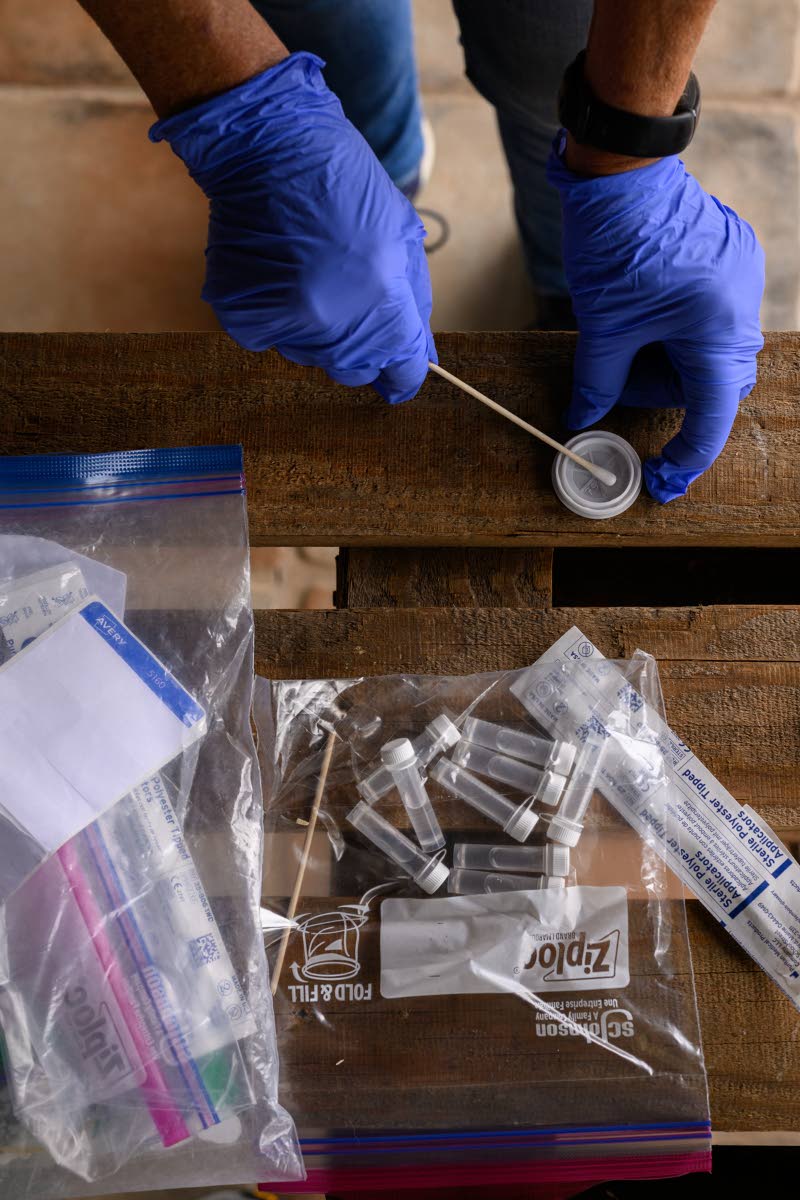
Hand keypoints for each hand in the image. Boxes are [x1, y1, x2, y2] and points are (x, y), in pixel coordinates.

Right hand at [151, 52, 435, 403]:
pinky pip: (268, 339)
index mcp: (382, 299)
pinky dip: (273, 316)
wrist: (268, 144)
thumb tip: (421, 356)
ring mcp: (285, 320)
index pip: (402, 371)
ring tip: (308, 272)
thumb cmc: (344, 182)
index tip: (398, 374)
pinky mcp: (244, 315)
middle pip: (354, 371)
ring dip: (314, 330)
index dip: (403, 373)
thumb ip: (413, 303)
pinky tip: (276, 272)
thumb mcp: (401, 236)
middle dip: (359, 349)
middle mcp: (334, 319)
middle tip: (346, 301)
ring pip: (310, 356)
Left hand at [547, 138, 764, 502]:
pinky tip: (640, 313)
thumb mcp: (603, 325)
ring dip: (661, 361)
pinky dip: (671, 333)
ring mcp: (740, 283)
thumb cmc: (616, 240)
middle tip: (613, 383)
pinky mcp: (729, 265)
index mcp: (719, 330)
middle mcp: (742, 309)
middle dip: (657, 392)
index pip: (709, 417)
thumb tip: (583, 420)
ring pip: (704, 354)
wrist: (624, 167)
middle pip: (708, 384)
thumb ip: (598, 382)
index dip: (683, 458)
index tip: (659, 482)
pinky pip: (706, 320)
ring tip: (621, 334)